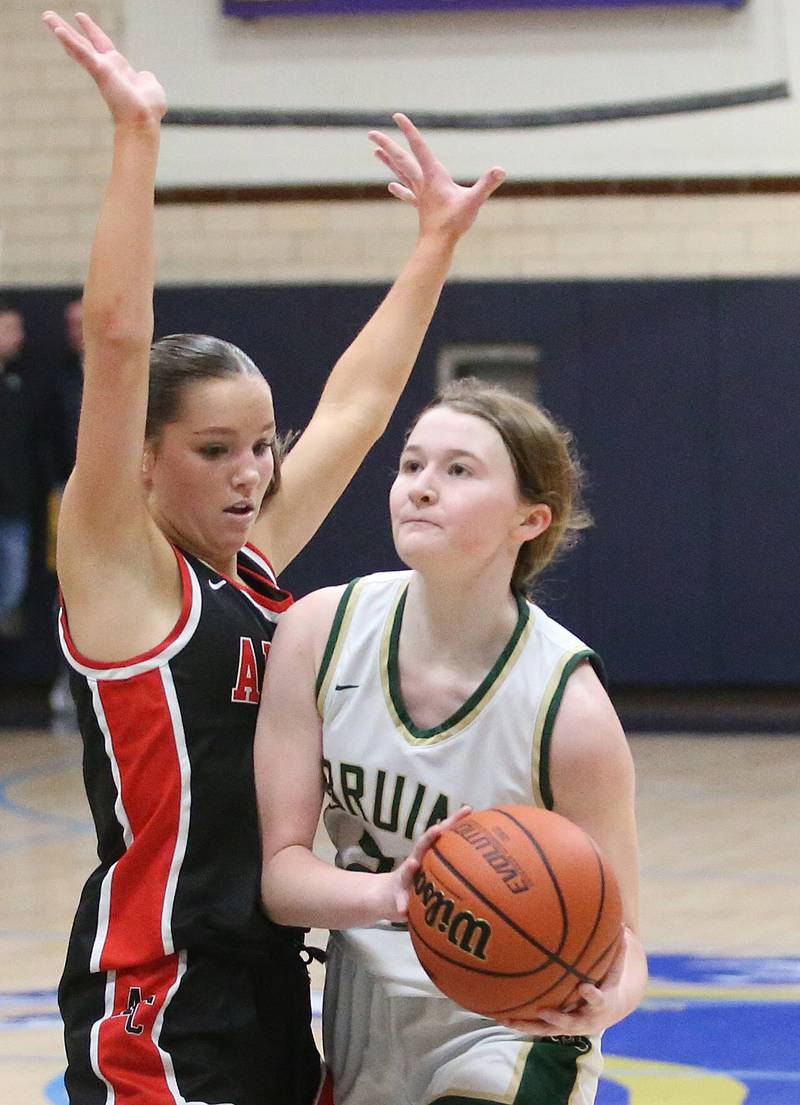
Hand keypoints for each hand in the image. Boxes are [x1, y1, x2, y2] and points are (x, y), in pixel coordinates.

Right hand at [43, 11, 165, 126]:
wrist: (144, 119)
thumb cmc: (149, 109)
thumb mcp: (150, 86)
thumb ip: (146, 79)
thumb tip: (146, 77)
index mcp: (118, 68)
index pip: (101, 43)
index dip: (91, 29)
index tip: (79, 16)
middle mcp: (106, 67)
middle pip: (82, 42)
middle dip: (65, 29)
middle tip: (48, 15)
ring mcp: (101, 69)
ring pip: (77, 46)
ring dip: (62, 30)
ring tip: (47, 16)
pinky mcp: (100, 71)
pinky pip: (82, 53)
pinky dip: (70, 42)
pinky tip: (58, 30)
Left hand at [369, 114, 504, 243]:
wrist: (438, 245)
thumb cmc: (454, 223)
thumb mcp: (474, 201)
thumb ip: (487, 184)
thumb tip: (501, 170)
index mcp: (433, 175)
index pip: (419, 147)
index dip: (408, 130)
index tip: (396, 116)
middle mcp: (422, 182)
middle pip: (401, 159)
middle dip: (387, 144)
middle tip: (370, 133)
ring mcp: (419, 194)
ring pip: (400, 173)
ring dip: (388, 161)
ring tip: (375, 151)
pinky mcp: (421, 206)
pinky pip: (407, 193)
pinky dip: (399, 188)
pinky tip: (391, 186)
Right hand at [382, 805, 472, 921]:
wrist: (387, 896)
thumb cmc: (419, 881)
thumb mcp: (436, 872)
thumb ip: (455, 866)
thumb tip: (489, 863)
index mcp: (429, 854)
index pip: (443, 834)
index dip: (455, 821)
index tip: (468, 810)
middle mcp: (416, 861)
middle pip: (423, 845)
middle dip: (430, 837)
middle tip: (438, 829)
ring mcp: (404, 877)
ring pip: (407, 870)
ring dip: (410, 866)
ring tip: (413, 863)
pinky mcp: (396, 895)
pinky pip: (400, 900)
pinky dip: (401, 904)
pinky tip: (403, 910)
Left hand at [497, 927, 635, 1036]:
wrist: (609, 1008)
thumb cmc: (609, 980)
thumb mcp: (615, 967)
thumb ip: (616, 949)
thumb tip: (621, 922)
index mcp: (601, 1005)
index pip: (598, 1000)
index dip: (592, 996)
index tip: (585, 988)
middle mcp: (585, 1020)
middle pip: (571, 1023)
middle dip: (558, 1018)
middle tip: (544, 1011)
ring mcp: (569, 1026)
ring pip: (548, 1029)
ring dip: (529, 1025)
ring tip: (509, 1020)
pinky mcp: (556, 1027)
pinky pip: (537, 1026)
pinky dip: (521, 1023)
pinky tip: (501, 1016)